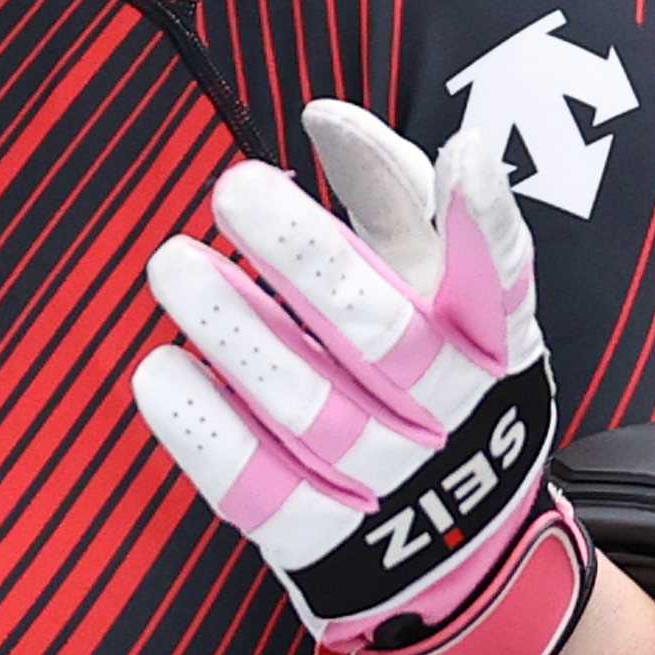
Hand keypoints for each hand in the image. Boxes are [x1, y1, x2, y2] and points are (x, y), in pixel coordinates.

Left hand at [130, 99, 599, 654]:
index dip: (479, 221)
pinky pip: (256, 487)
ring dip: (234, 329)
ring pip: (307, 408)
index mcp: (491, 339)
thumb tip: (324, 114)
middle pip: (379, 336)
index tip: (442, 151)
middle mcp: (447, 411)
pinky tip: (158, 369)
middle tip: (234, 185)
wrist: (446, 539)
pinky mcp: (323, 538)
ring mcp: (385, 480)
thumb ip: (392, 198)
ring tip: (171, 261)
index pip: (496, 277)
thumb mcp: (436, 287)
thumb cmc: (428, 369)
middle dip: (306, 258)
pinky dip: (204, 430)